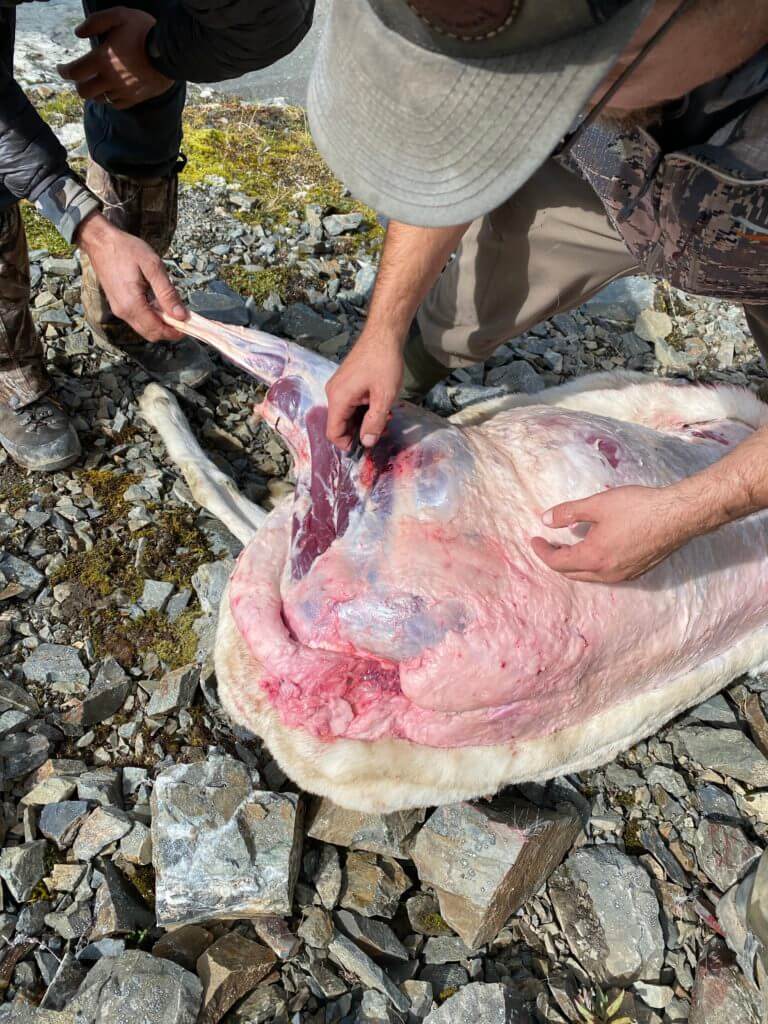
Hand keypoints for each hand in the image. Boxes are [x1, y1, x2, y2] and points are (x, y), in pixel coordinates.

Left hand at [58, 7, 173, 109]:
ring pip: (100, 99)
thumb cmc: (145, 30)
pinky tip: (113, 90)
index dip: (63, 71)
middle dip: (79, 85)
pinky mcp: (135, 98)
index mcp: (103, 60)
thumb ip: (95, 22)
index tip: (61, 68)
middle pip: (84, 92)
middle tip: (81, 77)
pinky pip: (117, 104)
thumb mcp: (119, 15)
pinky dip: (111, 98)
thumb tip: (78, 33)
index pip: (74, 72)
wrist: (172, 52)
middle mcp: (111, 79)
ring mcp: (124, 91)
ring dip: (95, 92)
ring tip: (97, 83)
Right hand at [76, 211, 187, 341]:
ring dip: (160, 323)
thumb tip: (181, 315)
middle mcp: (123, 312)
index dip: (175, 332)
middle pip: (151, 333)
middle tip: (183, 317)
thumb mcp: (153, 267)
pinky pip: (137, 319)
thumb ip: (167, 293)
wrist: (100, 241)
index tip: (189, 325)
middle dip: (169, 330)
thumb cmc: (126, 249)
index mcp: (132, 304)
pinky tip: (158, 302)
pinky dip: (151, 316)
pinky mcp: (118, 305)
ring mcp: (119, 309)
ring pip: (144, 328)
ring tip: (171, 307)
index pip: (157, 330)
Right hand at [325, 328, 404, 449]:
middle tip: (382, 429)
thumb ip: (375, 422)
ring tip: (385, 416)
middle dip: (359, 432)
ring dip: (363, 420)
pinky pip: (349, 403)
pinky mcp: (345, 382)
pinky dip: (362, 409)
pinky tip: (379, 405)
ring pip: (346, 414)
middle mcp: (333, 393)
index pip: (333, 432)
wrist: (383, 334)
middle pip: (340, 424)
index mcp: (338, 399)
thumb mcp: (384, 397)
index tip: (367, 446)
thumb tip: (367, 443)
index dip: (348, 444)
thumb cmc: (384, 363)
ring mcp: (338, 386)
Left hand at [531, 485, 695, 582]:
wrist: (678, 515)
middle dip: (556, 560)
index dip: (542, 552)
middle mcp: (607, 573)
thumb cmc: (638, 507)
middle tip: (548, 544)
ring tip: (568, 547)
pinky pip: (606, 575)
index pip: (557, 563)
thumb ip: (568, 513)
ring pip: (589, 576)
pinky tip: (595, 549)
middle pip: (571, 573)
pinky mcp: (638, 572)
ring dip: (574, 564)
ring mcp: (624, 575)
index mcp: (593, 558)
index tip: (534, 539)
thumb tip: (545, 520)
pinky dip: (593, 565)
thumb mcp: (597, 505)